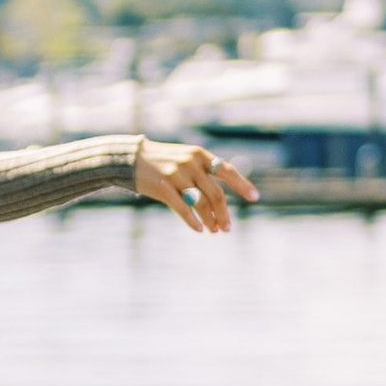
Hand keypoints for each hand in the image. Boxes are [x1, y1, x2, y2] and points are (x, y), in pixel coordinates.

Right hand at [133, 140, 256, 232]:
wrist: (130, 158)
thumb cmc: (162, 161)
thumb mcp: (185, 159)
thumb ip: (203, 174)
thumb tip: (220, 203)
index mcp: (199, 155)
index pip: (227, 170)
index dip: (242, 185)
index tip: (254, 198)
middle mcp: (190, 163)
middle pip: (216, 193)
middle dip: (223, 213)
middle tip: (227, 228)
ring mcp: (176, 175)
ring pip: (201, 203)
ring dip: (210, 219)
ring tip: (214, 230)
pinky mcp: (163, 187)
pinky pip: (183, 209)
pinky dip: (193, 221)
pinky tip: (199, 229)